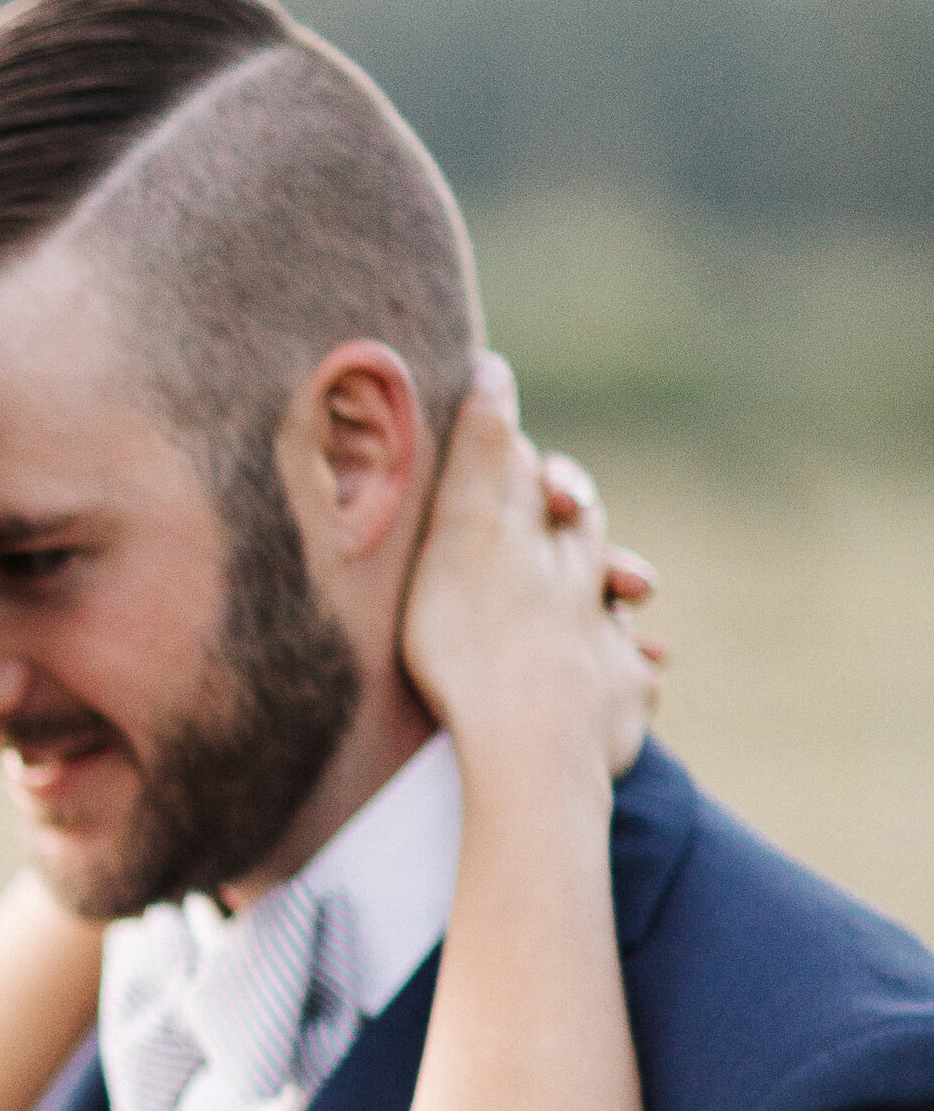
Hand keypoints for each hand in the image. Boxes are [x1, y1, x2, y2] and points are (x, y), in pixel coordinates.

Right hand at [404, 353, 659, 781]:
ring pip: (616, 606)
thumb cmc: (476, 641)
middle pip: (589, 544)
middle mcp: (583, 590)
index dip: (541, 478)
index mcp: (548, 546)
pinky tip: (647, 667)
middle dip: (581, 526)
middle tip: (572, 513)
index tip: (529, 475)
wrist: (528, 746)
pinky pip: (634, 679)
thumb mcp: (464, 533)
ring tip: (628, 592)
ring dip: (618, 591)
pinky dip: (637, 668)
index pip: (547, 495)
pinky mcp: (618, 709)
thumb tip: (494, 364)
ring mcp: (606, 649)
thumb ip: (480, 453)